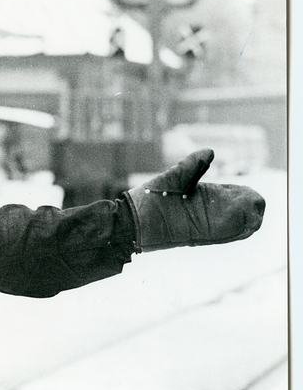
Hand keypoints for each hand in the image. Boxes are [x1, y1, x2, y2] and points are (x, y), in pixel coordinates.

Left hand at [126, 148, 264, 251]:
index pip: (230, 196)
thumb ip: (193, 165)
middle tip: (257, 207)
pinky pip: (221, 236)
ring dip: (246, 223)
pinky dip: (235, 232)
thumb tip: (210, 151)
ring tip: (255, 217)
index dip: (244, 196)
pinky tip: (245, 227)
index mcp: (201, 197)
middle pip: (235, 212)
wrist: (132, 220)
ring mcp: (201, 225)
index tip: (253, 196)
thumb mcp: (174, 177)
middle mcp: (204, 212)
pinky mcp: (196, 238)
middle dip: (250, 211)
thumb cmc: (149, 196)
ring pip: (232, 226)